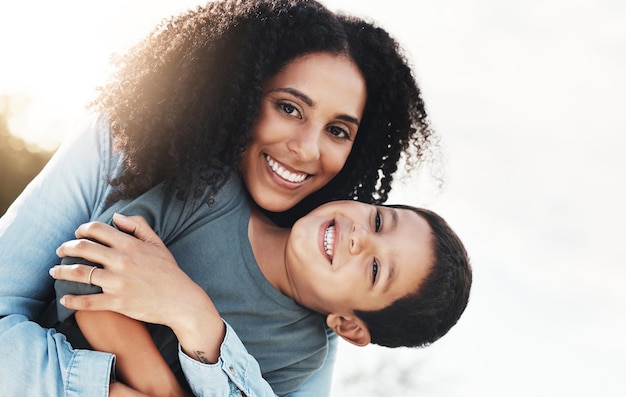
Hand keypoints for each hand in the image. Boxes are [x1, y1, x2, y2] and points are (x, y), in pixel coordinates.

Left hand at [50, 214, 215, 331]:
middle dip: (66, 248)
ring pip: (79, 273)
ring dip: (61, 272)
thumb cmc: (169, 271)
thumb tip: (117, 217)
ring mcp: (117, 282)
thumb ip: (138, 226)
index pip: (97, 230)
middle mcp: (120, 261)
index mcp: (130, 245)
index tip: (77, 233)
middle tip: (60, 251)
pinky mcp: (116, 302)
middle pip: (82, 248)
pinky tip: (65, 299)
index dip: (82, 229)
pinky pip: (87, 301)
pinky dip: (72, 301)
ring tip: (54, 272)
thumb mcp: (157, 243)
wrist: (180, 300)